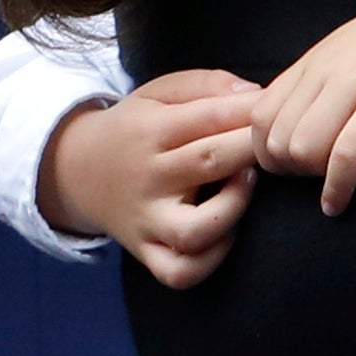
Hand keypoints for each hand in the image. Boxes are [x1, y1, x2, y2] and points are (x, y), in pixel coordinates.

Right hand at [44, 72, 265, 286]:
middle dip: (254, 149)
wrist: (76, 170)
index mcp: (150, 130)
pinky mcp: (146, 251)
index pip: (210, 116)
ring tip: (244, 184)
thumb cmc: (137, 128)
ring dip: (234, 208)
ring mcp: (147, 219)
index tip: (279, 110)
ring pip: (195, 230)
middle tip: (277, 145)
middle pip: (209, 162)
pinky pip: (180, 270)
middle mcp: (148, 177)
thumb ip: (207, 85)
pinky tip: (226, 232)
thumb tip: (256, 94)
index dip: (253, 112)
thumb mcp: (160, 93)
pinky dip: (210, 260)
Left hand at [252, 0, 355, 213]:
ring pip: (302, 148)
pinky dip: (337, 186)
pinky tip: (338, 203)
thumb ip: (320, 81)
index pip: (258, 117)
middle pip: (274, 138)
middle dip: (287, 170)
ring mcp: (355, 86)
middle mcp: (324, 74)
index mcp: (311, 64)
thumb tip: (298, 117)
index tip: (292, 165)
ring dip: (311, 178)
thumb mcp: (349, 54)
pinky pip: (347, 153)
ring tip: (331, 185)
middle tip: (313, 178)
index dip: (266, 151)